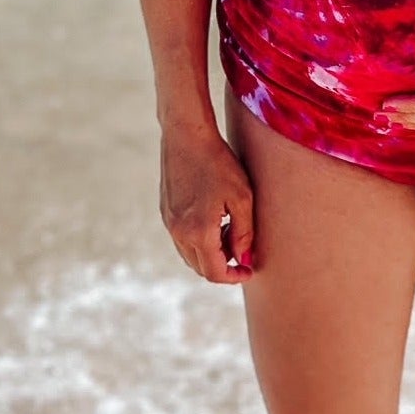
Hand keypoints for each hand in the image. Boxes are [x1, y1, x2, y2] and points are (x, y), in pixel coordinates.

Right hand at [159, 121, 255, 283]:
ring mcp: (169, 223)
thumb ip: (244, 233)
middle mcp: (179, 233)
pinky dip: (198, 241)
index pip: (215, 272)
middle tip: (242, 251)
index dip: (234, 277)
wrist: (186, 136)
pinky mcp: (165, 213)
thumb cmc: (219, 163)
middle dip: (223, 266)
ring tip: (229, 233)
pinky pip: (181, 239)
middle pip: (200, 268)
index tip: (248, 270)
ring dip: (209, 254)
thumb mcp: (242, 198)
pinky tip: (214, 221)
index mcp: (199, 232)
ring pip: (189, 255)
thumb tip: (244, 259)